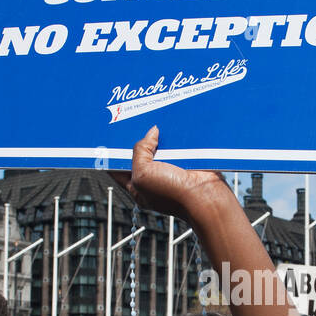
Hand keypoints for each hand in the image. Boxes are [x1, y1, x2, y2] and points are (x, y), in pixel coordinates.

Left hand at [111, 127, 229, 226]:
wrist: (205, 196)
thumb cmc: (172, 194)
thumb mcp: (142, 174)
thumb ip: (139, 152)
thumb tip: (151, 134)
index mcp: (137, 186)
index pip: (119, 168)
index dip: (113, 154)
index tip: (110, 137)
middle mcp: (153, 177)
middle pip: (139, 153)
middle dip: (136, 139)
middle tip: (131, 122)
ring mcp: (170, 168)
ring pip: (159, 145)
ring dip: (158, 135)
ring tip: (152, 120)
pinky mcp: (186, 160)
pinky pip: (177, 143)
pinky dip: (175, 135)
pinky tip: (172, 126)